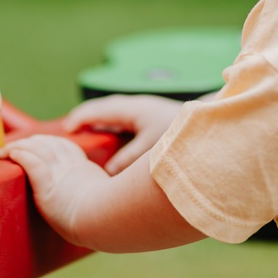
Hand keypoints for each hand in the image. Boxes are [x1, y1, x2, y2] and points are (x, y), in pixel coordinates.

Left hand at [0, 134, 108, 245]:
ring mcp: (58, 174)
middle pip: (48, 143)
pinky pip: (31, 162)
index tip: (39, 144)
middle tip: (17, 145)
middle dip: (31, 141)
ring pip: (36, 148)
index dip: (51, 143)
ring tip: (5, 150)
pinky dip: (20, 154)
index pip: (66, 147)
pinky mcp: (47, 184)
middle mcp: (70, 167)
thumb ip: (97, 194)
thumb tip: (101, 201)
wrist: (103, 222)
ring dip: (19, 145)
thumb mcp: (107, 197)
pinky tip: (10, 154)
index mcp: (84, 170)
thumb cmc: (106, 218)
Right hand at [64, 94, 184, 174]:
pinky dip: (112, 125)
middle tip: (69, 130)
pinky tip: (111, 138)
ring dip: (99, 120)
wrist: (210, 122)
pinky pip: (124, 118)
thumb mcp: (152, 151)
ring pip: (114, 112)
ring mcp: (145, 110)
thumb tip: (108, 172)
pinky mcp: (152, 118)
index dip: (80, 119)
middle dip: (86, 117)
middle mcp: (137, 106)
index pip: (99, 110)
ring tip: (85, 134)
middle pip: (104, 108)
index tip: (66, 130)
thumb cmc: (182, 134)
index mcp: (133, 109)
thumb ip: (128, 161)